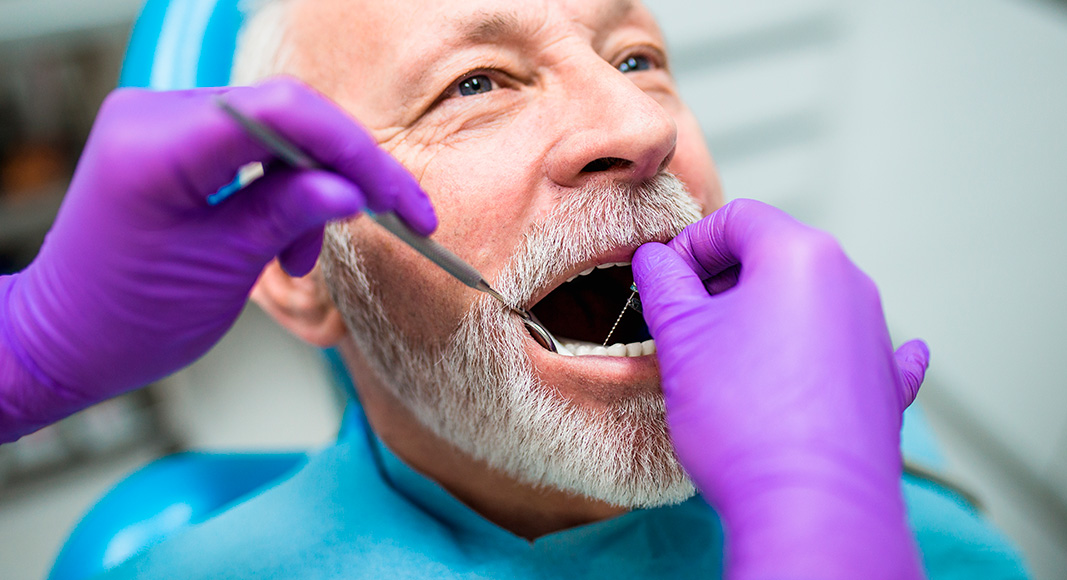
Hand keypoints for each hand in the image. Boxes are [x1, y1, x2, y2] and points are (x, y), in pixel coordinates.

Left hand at [0, 78, 435, 440]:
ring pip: (277, 132)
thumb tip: (352, 190)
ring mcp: (162, 125)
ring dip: (313, 189)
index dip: (355, 153)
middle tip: (396, 215)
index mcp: (158, 145)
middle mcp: (156, 116)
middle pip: (287, 115)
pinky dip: (284, 191)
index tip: (398, 200)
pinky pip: (252, 149)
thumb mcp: (223, 268)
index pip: (285, 113)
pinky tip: (286, 243)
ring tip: (305, 258)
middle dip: (347, 169)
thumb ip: (288, 215)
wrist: (66, 338)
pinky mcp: (173, 143)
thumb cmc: (125, 317)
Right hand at [633, 200, 927, 579]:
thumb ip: (663, 284)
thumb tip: (654, 260)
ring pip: (808, 299)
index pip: (736, 219)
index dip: (690, 243)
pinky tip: (812, 364)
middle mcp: (849, 282)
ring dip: (761, 315)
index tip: (665, 280)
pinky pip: (854, 346)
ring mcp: (874, 333)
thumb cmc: (745, 420)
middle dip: (722, 280)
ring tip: (724, 358)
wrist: (809, 506)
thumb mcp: (680, 338)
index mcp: (800, 256)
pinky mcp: (885, 382)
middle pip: (775, 255)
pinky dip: (824, 347)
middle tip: (684, 319)